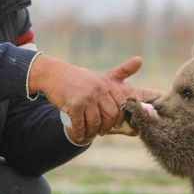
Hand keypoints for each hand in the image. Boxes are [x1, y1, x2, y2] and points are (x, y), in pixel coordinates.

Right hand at [29, 54, 145, 142]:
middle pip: (111, 117)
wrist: (53, 74)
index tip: (112, 124)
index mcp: (108, 84)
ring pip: (95, 123)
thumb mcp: (101, 75)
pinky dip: (79, 133)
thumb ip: (122, 72)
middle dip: (105, 127)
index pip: (121, 107)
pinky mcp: (74, 105)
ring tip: (87, 133)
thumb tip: (140, 60)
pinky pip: (80, 125)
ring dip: (91, 132)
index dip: (117, 119)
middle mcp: (100, 90)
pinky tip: (77, 134)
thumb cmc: (79, 78)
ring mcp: (87, 97)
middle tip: (99, 131)